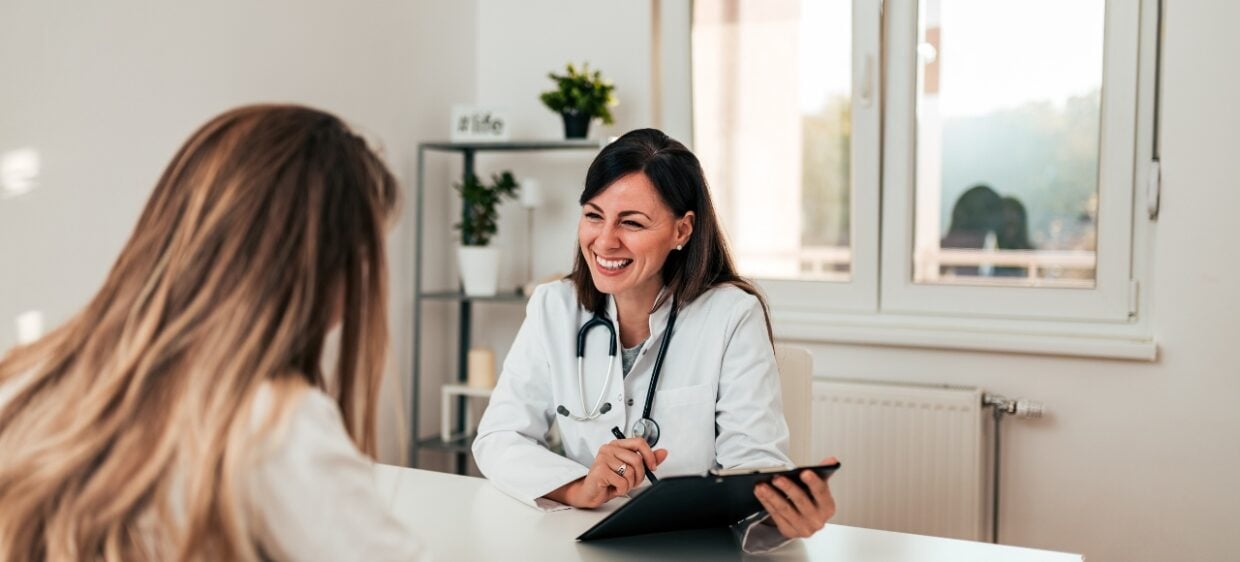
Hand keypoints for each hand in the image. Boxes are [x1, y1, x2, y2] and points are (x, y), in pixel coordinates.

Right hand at [550, 437, 668, 508]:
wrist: (589, 493)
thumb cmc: (608, 480)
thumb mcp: (630, 469)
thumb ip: (646, 460)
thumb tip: (663, 453)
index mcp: (617, 445)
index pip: (639, 442)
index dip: (649, 455)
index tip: (652, 466)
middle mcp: (608, 449)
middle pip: (637, 460)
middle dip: (639, 476)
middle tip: (632, 482)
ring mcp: (603, 458)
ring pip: (631, 472)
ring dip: (629, 484)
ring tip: (620, 484)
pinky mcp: (600, 471)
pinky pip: (622, 482)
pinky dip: (621, 489)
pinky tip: (613, 488)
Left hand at [753, 456, 837, 538]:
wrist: (806, 521)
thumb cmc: (812, 501)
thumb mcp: (819, 487)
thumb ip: (823, 472)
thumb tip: (831, 460)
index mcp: (828, 507)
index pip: (821, 493)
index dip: (813, 482)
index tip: (804, 472)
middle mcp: (817, 520)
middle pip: (801, 501)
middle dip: (788, 488)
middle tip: (776, 477)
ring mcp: (803, 528)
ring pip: (785, 509)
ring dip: (772, 496)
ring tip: (761, 485)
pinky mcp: (789, 531)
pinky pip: (775, 515)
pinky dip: (766, 503)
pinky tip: (760, 493)